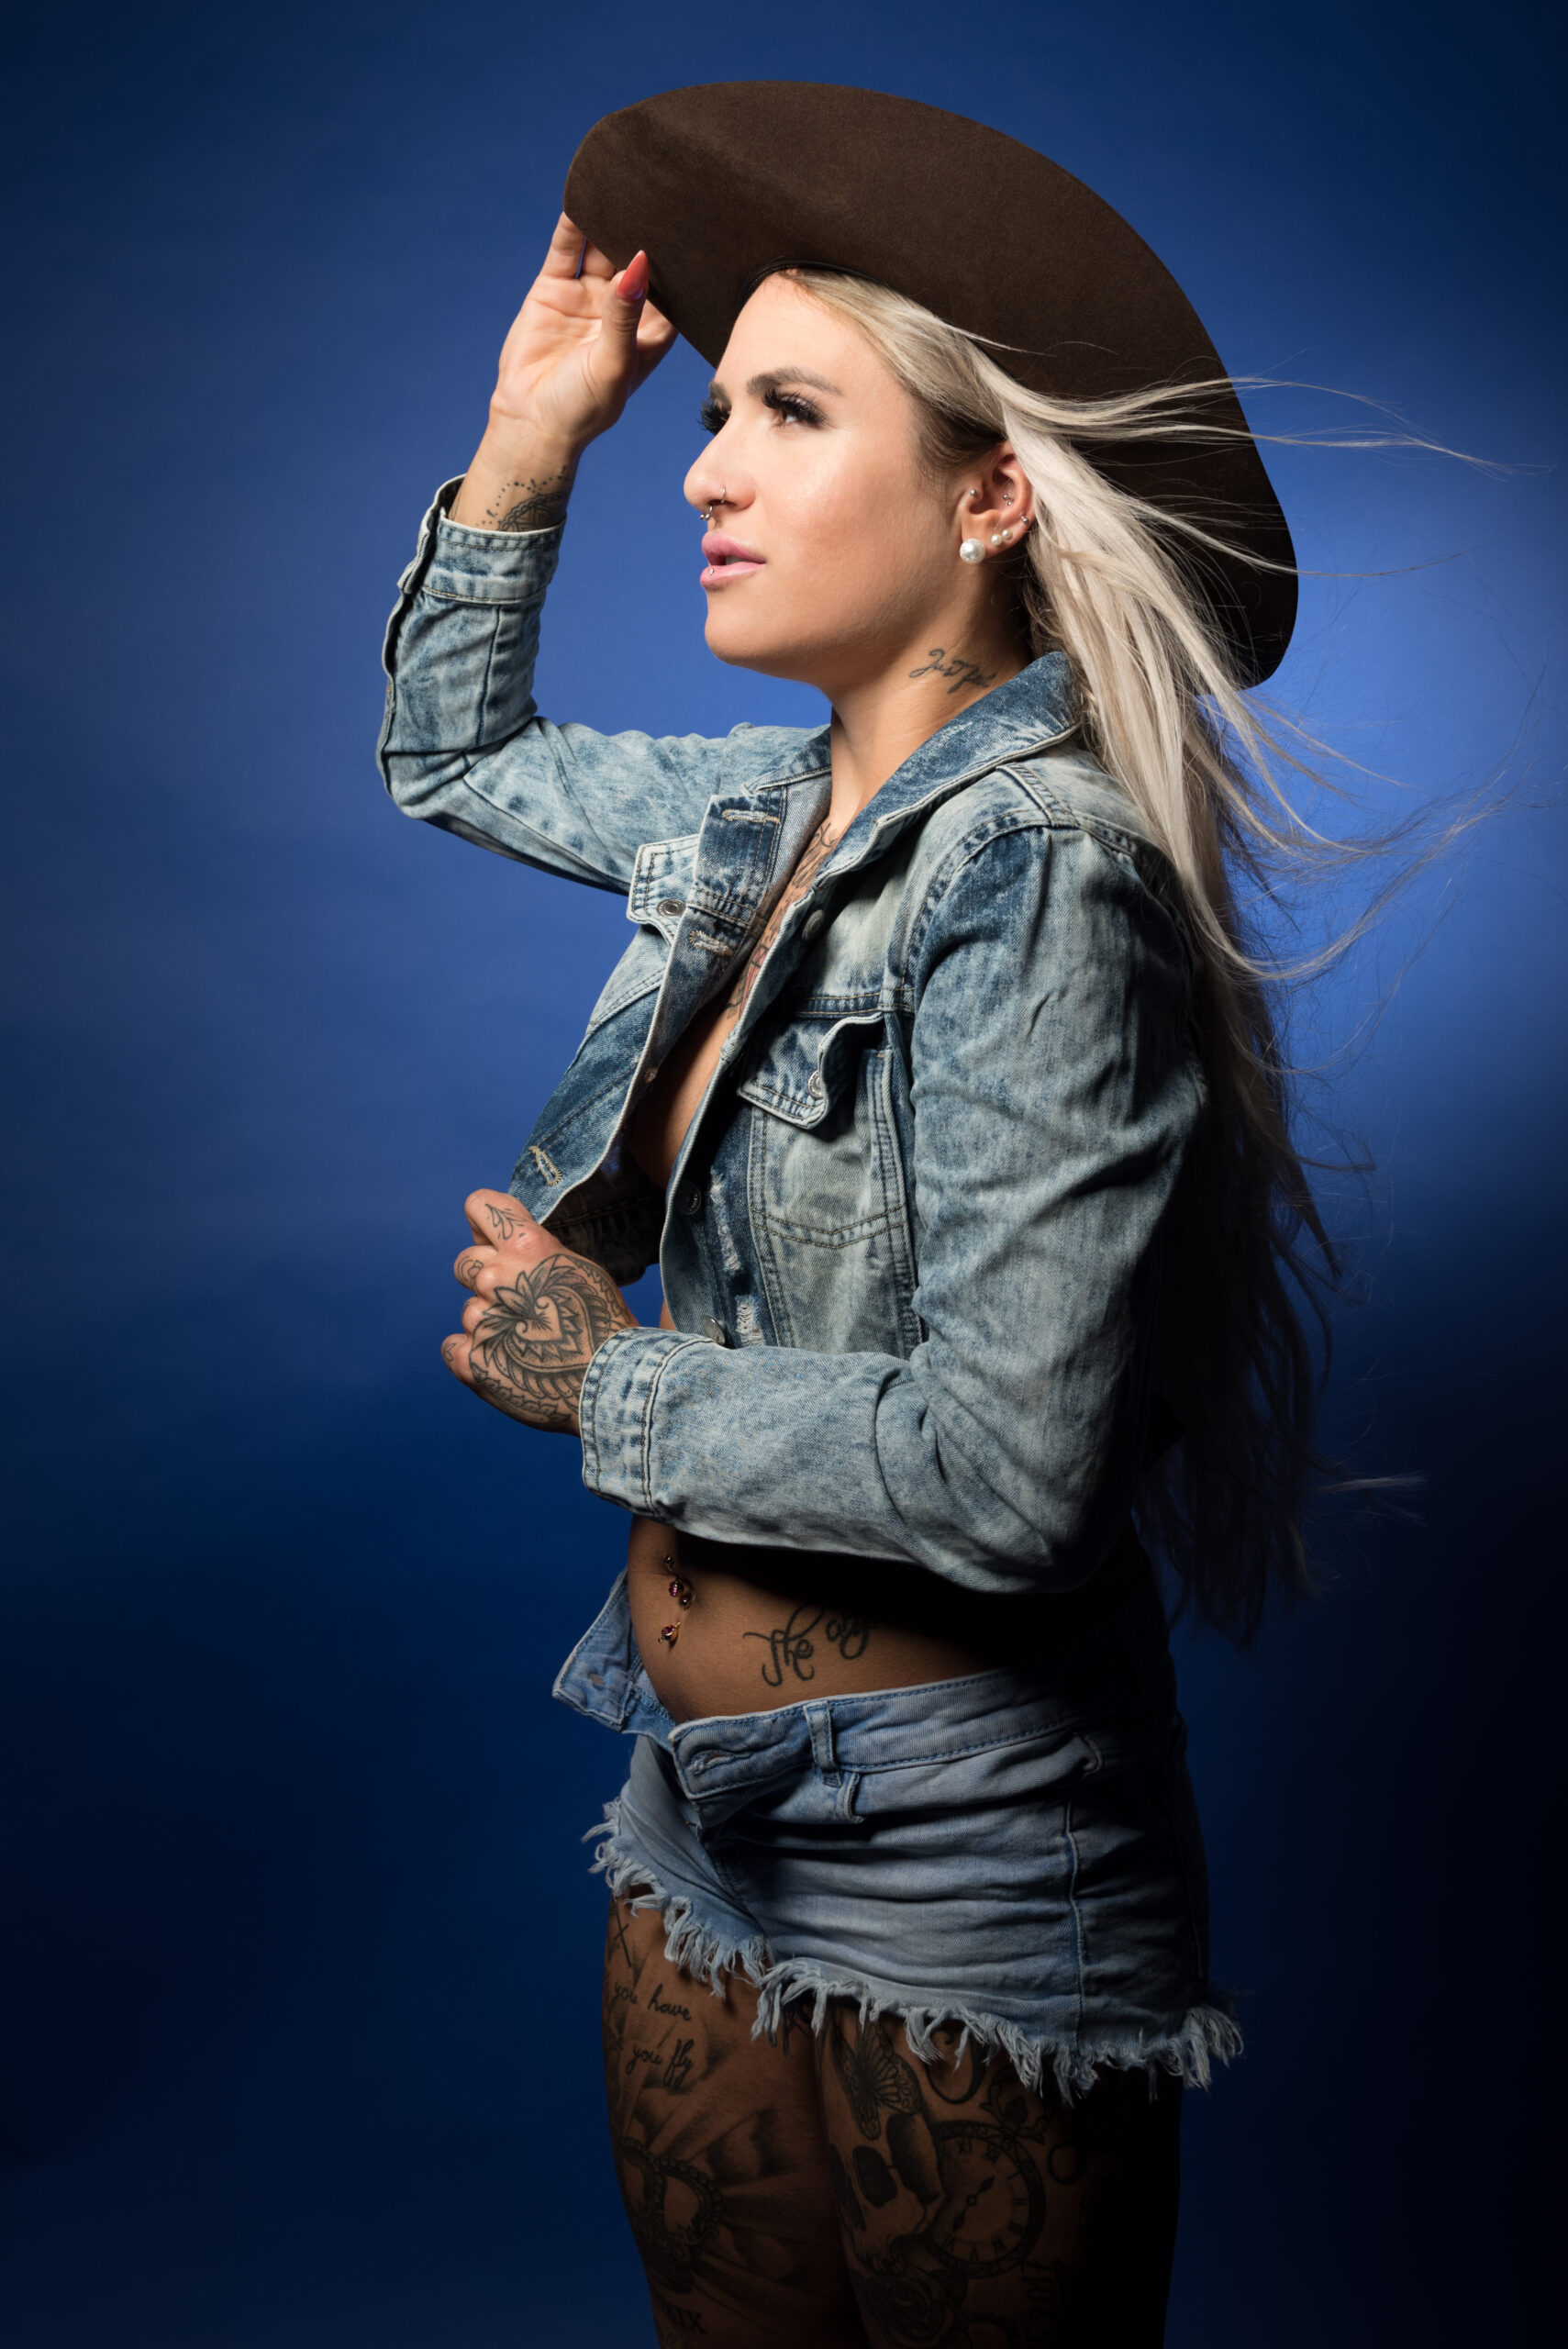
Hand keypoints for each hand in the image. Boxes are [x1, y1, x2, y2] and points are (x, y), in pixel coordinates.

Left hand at [443, 1188, 637, 1434]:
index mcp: (526, 1246)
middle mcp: (496, 1277)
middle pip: (464, 1263)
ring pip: (468, 1310)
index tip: (490, 1239)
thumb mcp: (578, 1268)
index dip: (482, 1222)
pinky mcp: (469, 1360)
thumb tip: (500, 1242)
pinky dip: (473, 1355)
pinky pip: (452, 1346)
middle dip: (484, 1278)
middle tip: (518, 1304)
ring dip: (488, 1323)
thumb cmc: (602, 1324)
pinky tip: (506, 1364)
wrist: (609, 1382)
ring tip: (527, 1344)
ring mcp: (480, 1320)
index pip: (479, 1205)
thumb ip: (536, 1251)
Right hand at [450, 214, 676, 530]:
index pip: (675, 286)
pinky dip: (573, 223)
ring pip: (603, 247)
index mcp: (651, 332)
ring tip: (622, 177)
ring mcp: (590, 297)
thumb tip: (639, 261)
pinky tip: (583, 193)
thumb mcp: (613, 363)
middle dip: (650, 225)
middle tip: (664, 183)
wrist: (531, 423)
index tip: (699, 219)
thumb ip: (625, 313)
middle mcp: (624, 309)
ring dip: (611, 217)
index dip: (685, 255)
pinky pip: (567, 250)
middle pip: (640, 257)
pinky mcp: (555, 289)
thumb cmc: (584, 408)